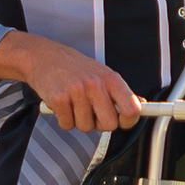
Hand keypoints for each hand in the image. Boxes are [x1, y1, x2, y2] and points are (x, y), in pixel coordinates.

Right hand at [0, 32, 139, 133]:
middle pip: (109, 125)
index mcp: (111, 79)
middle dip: (99, 124)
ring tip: (73, 104)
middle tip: (91, 112)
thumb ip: (121, 92)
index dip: (129, 121)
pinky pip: (67, 125)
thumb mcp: (102, 74)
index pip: (132, 109)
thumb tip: (141, 105)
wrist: (43, 57)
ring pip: (86, 127)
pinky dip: (63, 119)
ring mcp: (76, 92)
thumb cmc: (74, 68)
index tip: (122, 121)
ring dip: (79, 120)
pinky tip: (62, 105)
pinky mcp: (58, 99)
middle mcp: (96, 84)